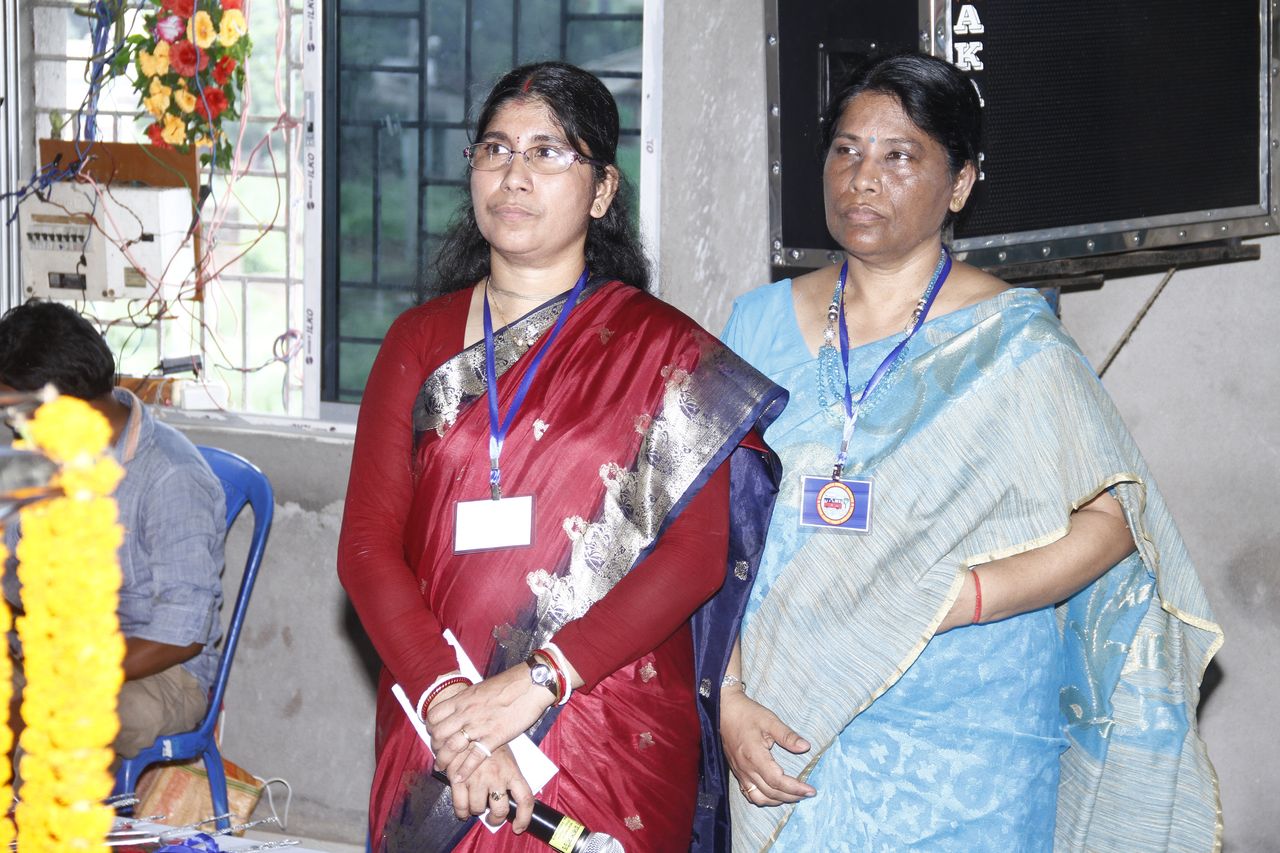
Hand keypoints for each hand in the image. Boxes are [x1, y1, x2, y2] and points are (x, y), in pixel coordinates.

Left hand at [426, 663, 554, 781]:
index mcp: (462, 699)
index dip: (430, 727)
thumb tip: (462, 705)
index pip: (434, 715)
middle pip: (438, 733)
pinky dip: (464, 770)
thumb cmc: (510, 683)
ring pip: (451, 747)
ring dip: (444, 760)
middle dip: (435, 747)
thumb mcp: (481, 688)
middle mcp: (466, 712)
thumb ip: (469, 699)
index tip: (433, 734)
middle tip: (438, 753)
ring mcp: (479, 726)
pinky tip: (459, 777)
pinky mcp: (494, 737)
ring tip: (443, 768)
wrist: (531, 683)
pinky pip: (474, 757)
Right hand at [446, 744, 536, 832]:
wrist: (468, 724)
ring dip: (476, 811)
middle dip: (495, 818)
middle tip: (491, 817)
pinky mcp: (459, 778)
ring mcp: (478, 778)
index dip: (524, 818)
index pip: (525, 799)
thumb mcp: (506, 754)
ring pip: (478, 808)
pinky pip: (460, 804)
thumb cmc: (489, 740)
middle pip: (500, 810)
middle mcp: (497, 777)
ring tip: (475, 807)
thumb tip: (512, 794)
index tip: (518, 827)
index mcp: (512, 770)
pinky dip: (461, 811)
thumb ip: (509, 774)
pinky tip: (462, 811)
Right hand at [720, 690, 814, 805]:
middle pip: (771, 792)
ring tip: (794, 796)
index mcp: (755, 756)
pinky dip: (764, 799)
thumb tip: (806, 747)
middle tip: (807, 794)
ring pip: (760, 798)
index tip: (810, 790)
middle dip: (791, 796)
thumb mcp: (769, 720)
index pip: (777, 781)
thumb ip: (787, 735)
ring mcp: (740, 773)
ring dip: (778, 800)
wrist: (724, 711)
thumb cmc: (747, 714)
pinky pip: (749, 794)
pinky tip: (774, 795)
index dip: (795, 788)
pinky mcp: (737, 772)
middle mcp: (746, 769)